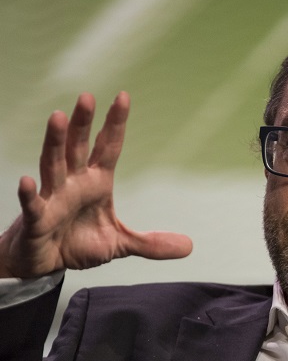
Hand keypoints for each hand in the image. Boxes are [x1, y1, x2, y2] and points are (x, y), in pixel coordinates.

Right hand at [0, 92, 192, 278]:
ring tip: (57, 117)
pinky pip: (32, 204)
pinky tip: (25, 180)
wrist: (45, 263)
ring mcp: (52, 199)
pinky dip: (28, 194)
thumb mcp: (121, 244)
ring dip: (55, 142)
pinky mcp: (36, 219)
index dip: (115, 124)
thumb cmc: (78, 244)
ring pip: (52, 165)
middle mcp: (73, 184)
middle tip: (88, 97)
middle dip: (82, 123)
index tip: (123, 97)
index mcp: (96, 183)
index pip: (108, 147)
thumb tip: (189, 246)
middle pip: (77, 147)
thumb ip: (152, 243)